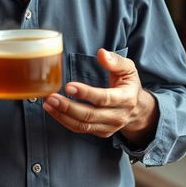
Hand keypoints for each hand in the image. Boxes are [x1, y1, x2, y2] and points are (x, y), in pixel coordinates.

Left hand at [43, 49, 157, 145]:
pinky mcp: (101, 133)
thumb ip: (115, 60)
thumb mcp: (128, 68)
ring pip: (83, 126)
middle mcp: (118, 116)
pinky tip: (54, 111)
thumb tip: (101, 53)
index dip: (85, 93)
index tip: (68, 86)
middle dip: (68, 107)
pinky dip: (65, 121)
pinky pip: (80, 130)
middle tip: (51, 97)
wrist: (137, 109)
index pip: (104, 98)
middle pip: (90, 115)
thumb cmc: (128, 84)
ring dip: (63, 115)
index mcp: (126, 98)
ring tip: (48, 104)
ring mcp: (110, 127)